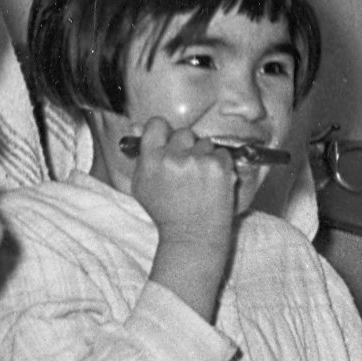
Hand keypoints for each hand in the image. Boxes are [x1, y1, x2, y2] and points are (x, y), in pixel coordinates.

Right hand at [123, 118, 245, 253]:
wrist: (192, 236)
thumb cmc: (166, 212)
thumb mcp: (142, 186)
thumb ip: (141, 157)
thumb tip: (139, 127)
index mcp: (150, 160)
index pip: (157, 124)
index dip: (164, 132)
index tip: (168, 141)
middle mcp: (172, 158)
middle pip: (183, 132)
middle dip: (186, 147)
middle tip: (188, 168)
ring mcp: (197, 161)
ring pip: (204, 143)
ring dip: (204, 156)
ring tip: (201, 179)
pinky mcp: (219, 167)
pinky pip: (222, 153)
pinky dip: (221, 165)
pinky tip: (213, 182)